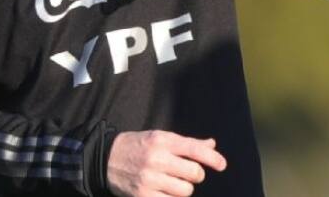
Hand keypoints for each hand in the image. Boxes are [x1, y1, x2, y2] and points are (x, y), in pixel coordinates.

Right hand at [107, 130, 226, 196]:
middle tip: (186, 173)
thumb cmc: (139, 146)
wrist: (105, 159)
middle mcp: (157, 159)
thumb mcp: (161, 137)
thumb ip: (187, 143)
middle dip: (195, 174)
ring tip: (173, 182)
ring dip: (184, 188)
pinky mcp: (142, 196)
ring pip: (185, 191)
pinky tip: (165, 192)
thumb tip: (211, 145)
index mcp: (163, 141)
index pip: (196, 150)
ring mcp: (149, 179)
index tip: (222, 165)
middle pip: (194, 173)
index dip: (213, 158)